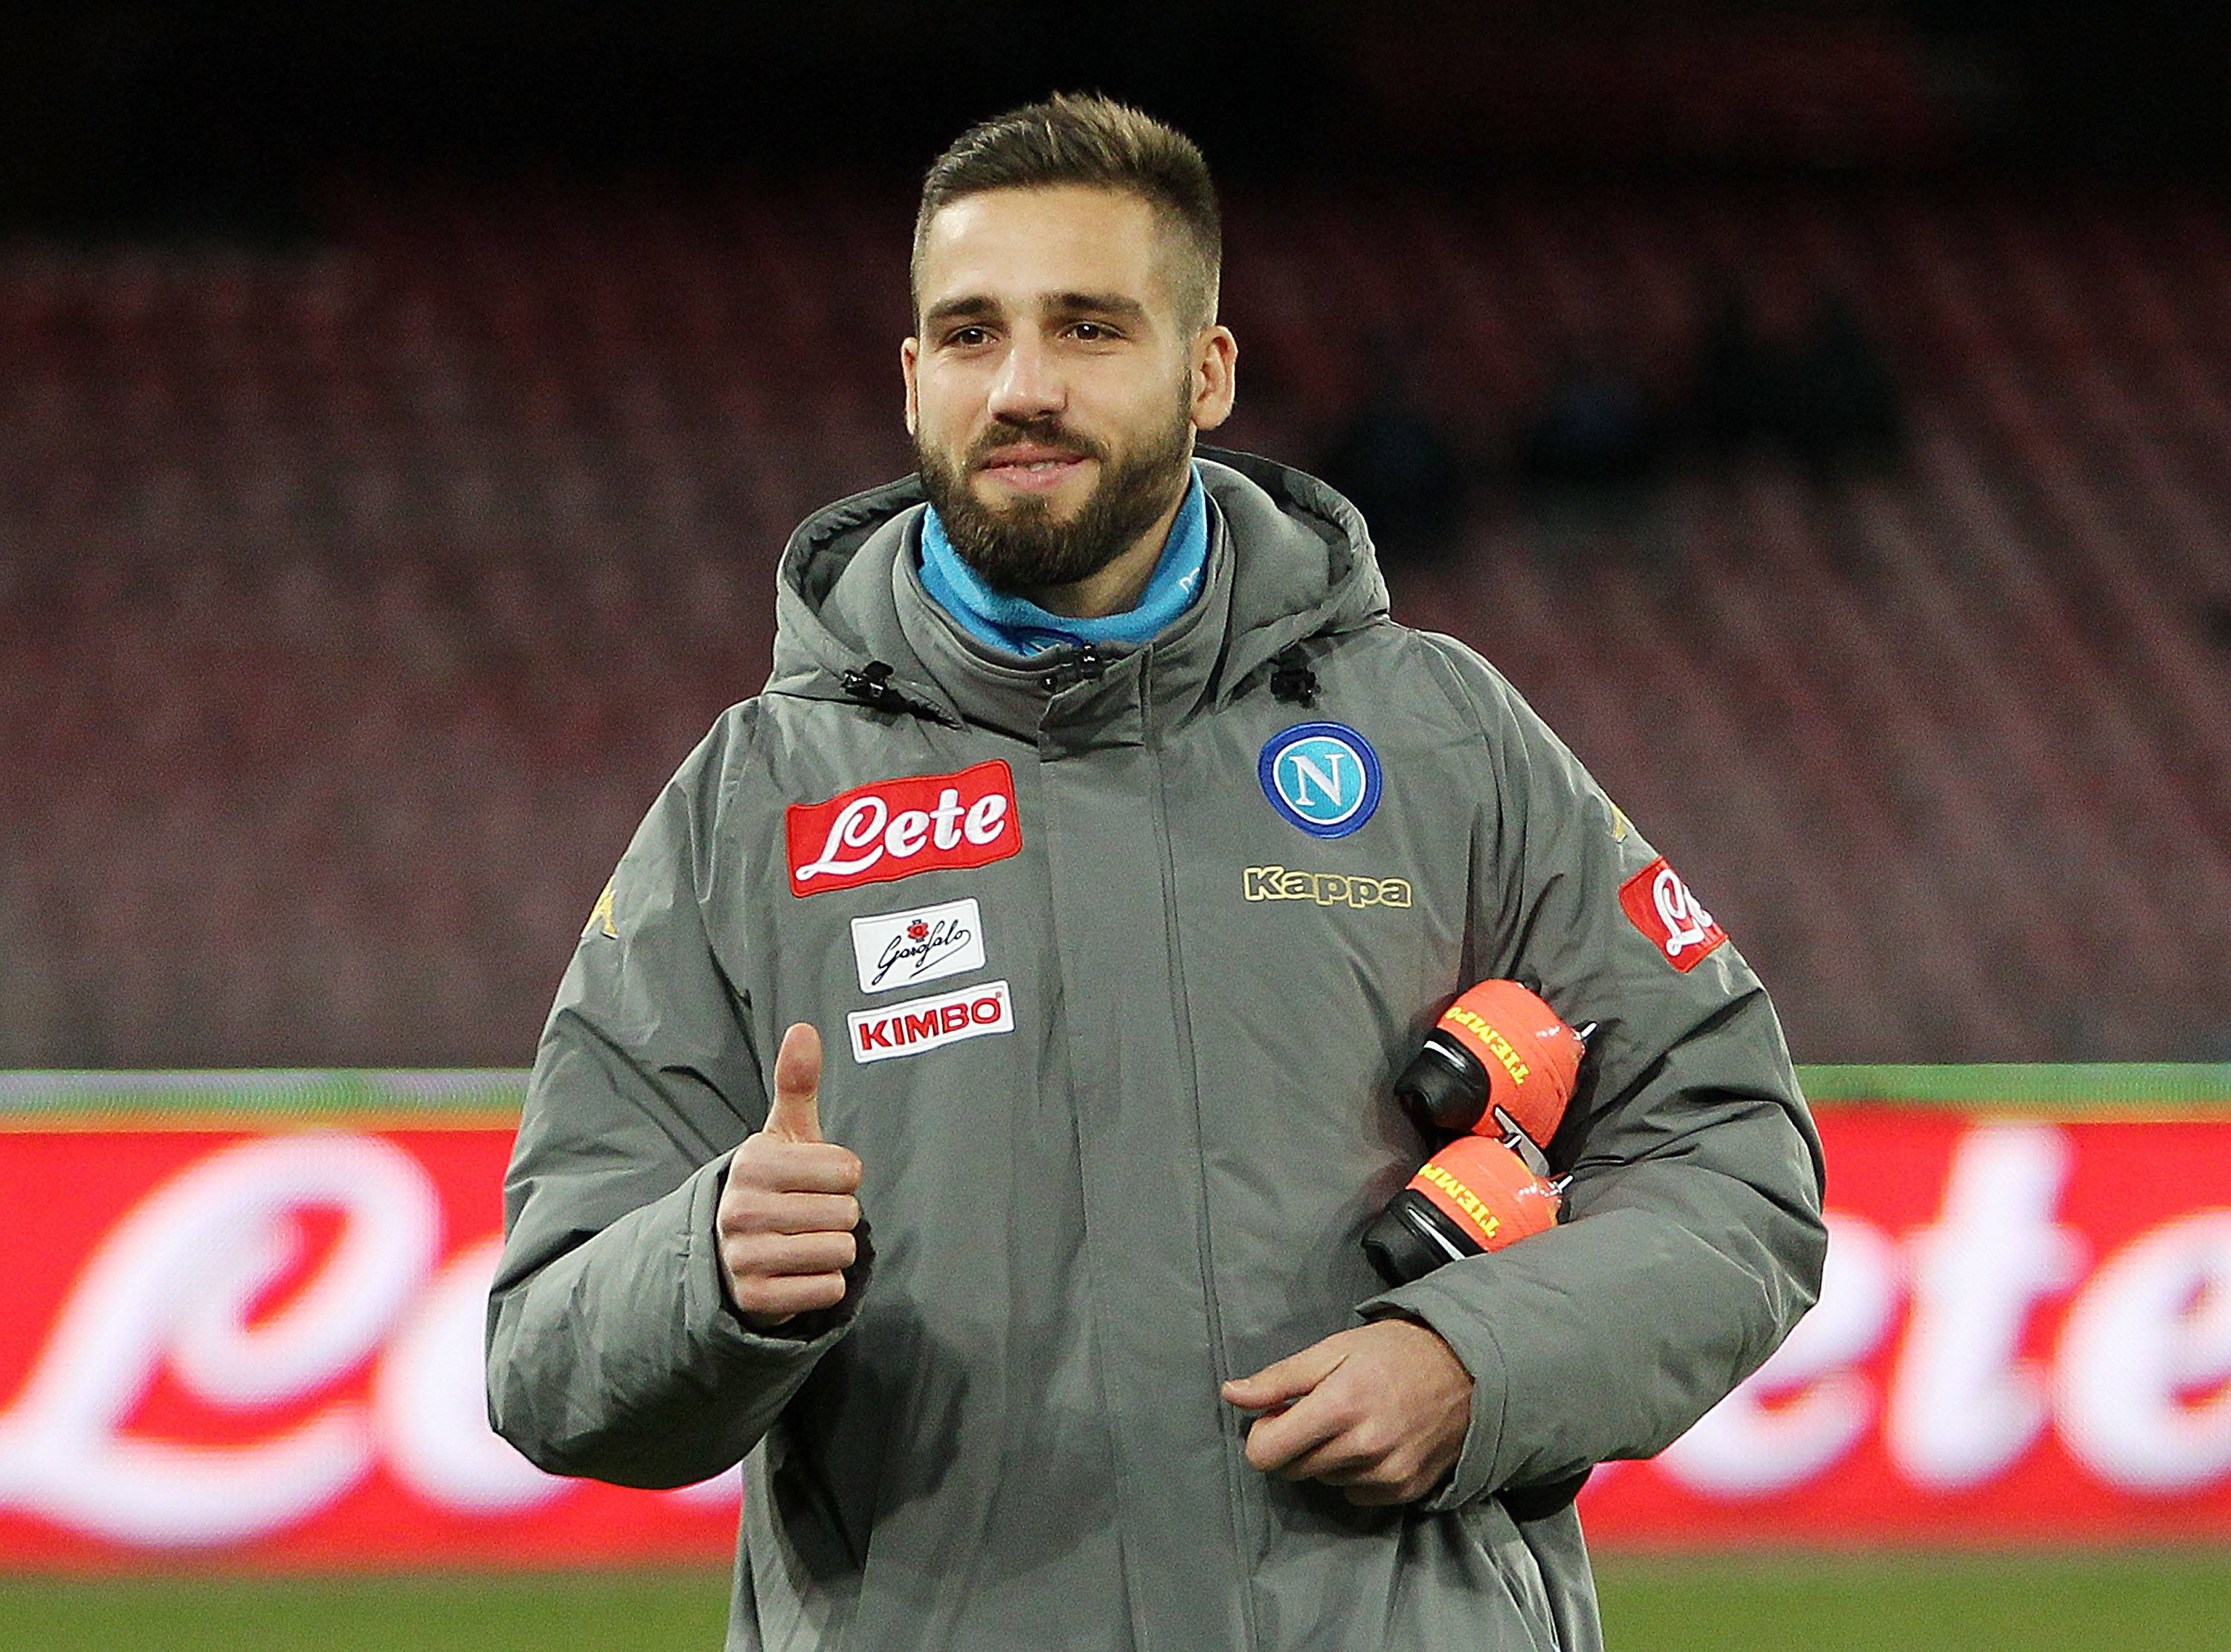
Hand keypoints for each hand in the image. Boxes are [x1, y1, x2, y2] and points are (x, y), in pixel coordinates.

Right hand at [716, 1023, 862, 1328]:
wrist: (732, 1252)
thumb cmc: (775, 1184)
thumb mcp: (785, 1135)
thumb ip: (797, 1083)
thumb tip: (803, 1028)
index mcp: (753, 1163)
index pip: (847, 1171)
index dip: (844, 1176)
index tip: (816, 1180)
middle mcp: (742, 1209)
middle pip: (846, 1213)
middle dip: (839, 1215)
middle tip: (808, 1214)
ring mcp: (744, 1256)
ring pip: (840, 1252)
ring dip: (834, 1250)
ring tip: (805, 1241)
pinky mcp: (755, 1298)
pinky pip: (826, 1289)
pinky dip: (824, 1284)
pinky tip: (800, 1272)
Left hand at [1221, 1319, 1472, 1505]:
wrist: (1467, 1371)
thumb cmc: (1394, 1353)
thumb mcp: (1333, 1350)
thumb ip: (1279, 1379)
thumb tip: (1231, 1395)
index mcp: (1339, 1406)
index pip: (1266, 1453)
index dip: (1263, 1434)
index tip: (1279, 1415)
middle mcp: (1363, 1446)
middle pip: (1292, 1469)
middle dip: (1295, 1443)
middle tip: (1321, 1413)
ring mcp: (1387, 1473)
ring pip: (1324, 1480)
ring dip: (1328, 1457)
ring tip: (1355, 1422)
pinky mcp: (1406, 1490)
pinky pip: (1356, 1493)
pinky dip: (1356, 1473)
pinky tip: (1376, 1442)